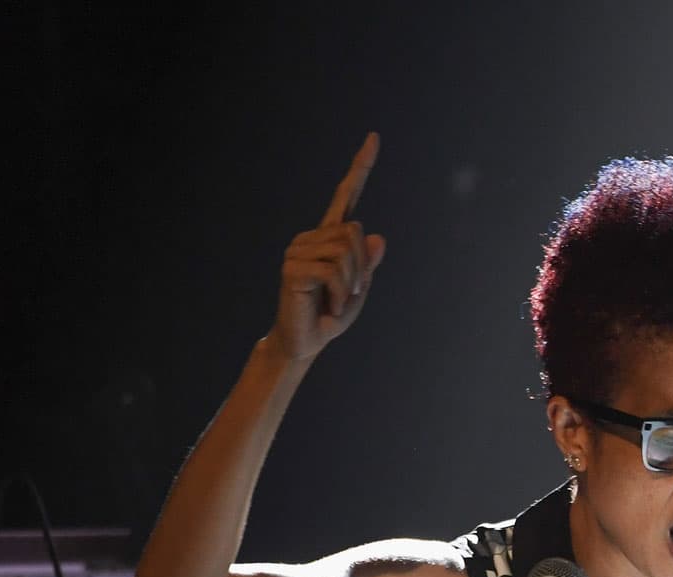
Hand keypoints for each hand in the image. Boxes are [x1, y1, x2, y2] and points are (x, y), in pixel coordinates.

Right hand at [269, 132, 386, 362]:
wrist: (305, 342)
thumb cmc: (329, 317)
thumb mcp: (358, 290)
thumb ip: (367, 266)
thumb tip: (379, 238)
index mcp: (329, 237)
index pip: (347, 194)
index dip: (361, 166)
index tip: (374, 138)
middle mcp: (311, 237)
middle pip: (355, 231)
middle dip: (362, 266)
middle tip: (351, 293)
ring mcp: (298, 249)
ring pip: (346, 251)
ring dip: (351, 283)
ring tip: (337, 301)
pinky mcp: (292, 267)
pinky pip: (333, 272)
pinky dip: (341, 293)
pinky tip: (329, 305)